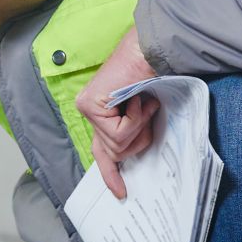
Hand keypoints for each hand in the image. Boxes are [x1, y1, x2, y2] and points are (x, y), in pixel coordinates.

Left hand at [75, 28, 158, 198]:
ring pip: (117, 145)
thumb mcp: (145, 112)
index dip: (111, 173)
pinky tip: (137, 99)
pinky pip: (119, 133)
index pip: (102, 152)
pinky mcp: (90, 106)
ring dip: (139, 126)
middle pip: (113, 152)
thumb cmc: (154, 76)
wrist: (152, 49)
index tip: (120, 193)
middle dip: (137, 139)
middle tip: (146, 113)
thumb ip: (133, 131)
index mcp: (102, 115)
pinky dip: (136, 119)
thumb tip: (131, 156)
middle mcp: (89, 112)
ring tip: (143, 102)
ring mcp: (87, 108)